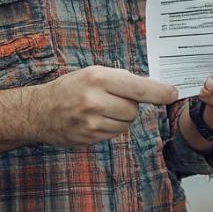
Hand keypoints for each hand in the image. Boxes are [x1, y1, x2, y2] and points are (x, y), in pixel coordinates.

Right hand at [30, 65, 177, 146]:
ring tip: (103, 109)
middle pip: (134, 109)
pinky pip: (115, 134)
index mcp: (98, 78)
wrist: (39, 111)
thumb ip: (122, 80)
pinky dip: (112, 127)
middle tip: (114, 99)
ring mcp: (91, 122)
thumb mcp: (93, 73)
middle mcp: (94, 100)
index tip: (173, 93)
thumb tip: (156, 88)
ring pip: (126, 124)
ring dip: (122, 118)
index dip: (160, 92)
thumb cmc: (71, 88)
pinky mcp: (88, 138)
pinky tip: (96, 120)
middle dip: (130, 105)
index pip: (139, 88)